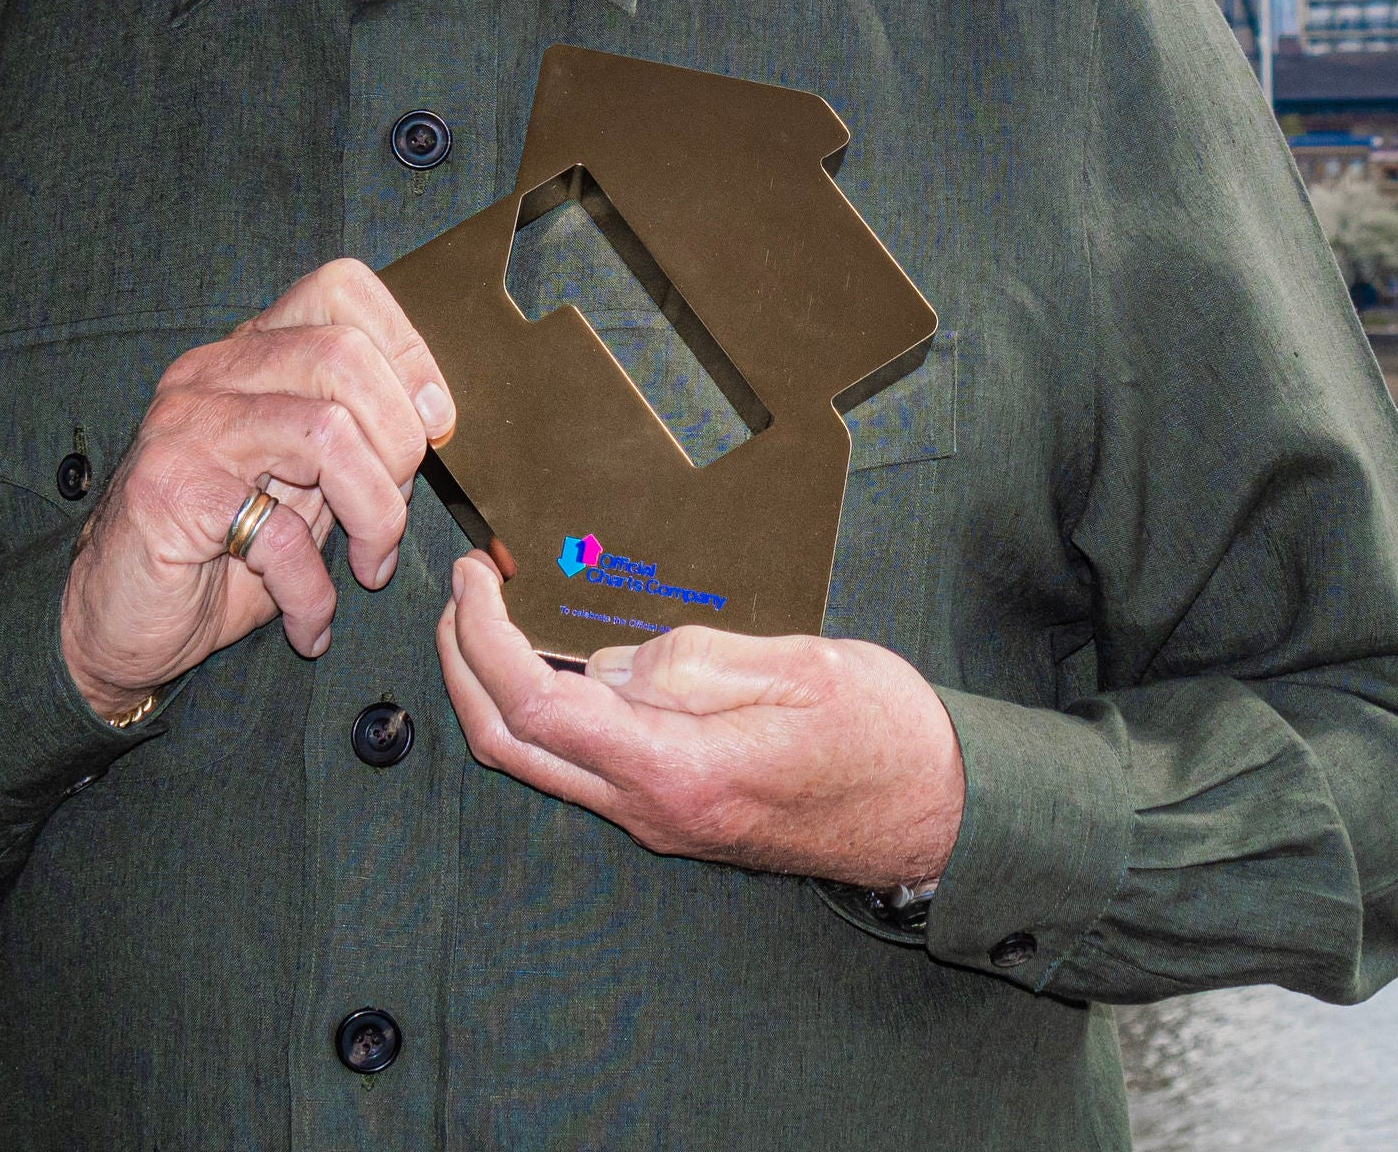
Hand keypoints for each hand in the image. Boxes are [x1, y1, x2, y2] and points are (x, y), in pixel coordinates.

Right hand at [60, 259, 453, 719]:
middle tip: (392, 516)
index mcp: (249, 356)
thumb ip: (355, 441)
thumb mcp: (302, 486)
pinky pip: (280, 530)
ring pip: (328, 429)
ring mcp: (185, 426)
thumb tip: (435, 416)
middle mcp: (211, 374)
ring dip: (374, 514)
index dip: (407, 349)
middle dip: (400, 445)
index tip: (435, 425)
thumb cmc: (219, 556)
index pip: (339, 288)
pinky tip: (309, 620)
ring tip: (369, 565)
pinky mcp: (169, 491)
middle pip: (345, 355)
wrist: (115, 623)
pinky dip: (314, 588)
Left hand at [434, 553, 962, 888]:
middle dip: (462, 665)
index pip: (537, 709)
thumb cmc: (886, 735)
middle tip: (459, 592)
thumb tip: (606, 665)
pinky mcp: (672, 813)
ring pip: (538, 764)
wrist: (938, 814)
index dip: (483, 639)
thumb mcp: (802, 668)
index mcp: (679, 771)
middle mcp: (653, 810)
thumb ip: (697, 662)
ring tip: (491, 615)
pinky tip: (555, 659)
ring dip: (493, 690)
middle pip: (512, 748)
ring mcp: (658, 819)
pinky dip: (540, 711)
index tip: (472, 577)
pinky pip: (578, 765)